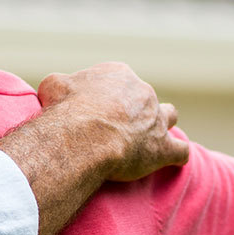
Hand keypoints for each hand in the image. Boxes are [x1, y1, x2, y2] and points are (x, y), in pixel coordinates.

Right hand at [36, 62, 188, 181]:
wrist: (83, 135)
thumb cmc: (66, 110)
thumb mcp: (54, 85)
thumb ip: (62, 84)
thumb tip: (60, 89)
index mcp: (119, 74)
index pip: (118, 81)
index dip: (107, 96)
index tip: (94, 110)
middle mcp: (142, 92)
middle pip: (142, 98)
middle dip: (132, 111)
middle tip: (113, 129)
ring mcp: (156, 119)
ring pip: (168, 115)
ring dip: (161, 124)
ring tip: (149, 138)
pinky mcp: (163, 147)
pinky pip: (179, 151)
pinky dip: (175, 155)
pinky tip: (172, 160)